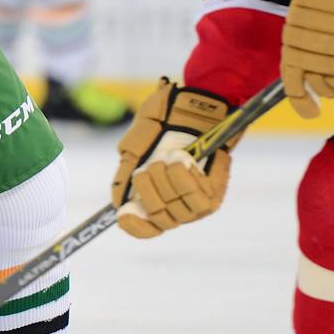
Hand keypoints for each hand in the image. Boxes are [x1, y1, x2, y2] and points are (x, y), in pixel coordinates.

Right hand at [111, 79, 233, 238]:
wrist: (194, 105)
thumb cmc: (164, 122)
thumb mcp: (136, 145)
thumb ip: (125, 174)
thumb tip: (119, 202)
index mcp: (155, 198)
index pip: (146, 229)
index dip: (135, 226)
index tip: (123, 213)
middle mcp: (177, 207)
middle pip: (159, 218)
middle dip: (149, 190)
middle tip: (151, 166)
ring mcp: (197, 203)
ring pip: (178, 210)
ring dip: (168, 181)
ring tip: (170, 158)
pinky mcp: (215, 193)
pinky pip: (198, 197)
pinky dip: (186, 176)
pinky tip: (184, 160)